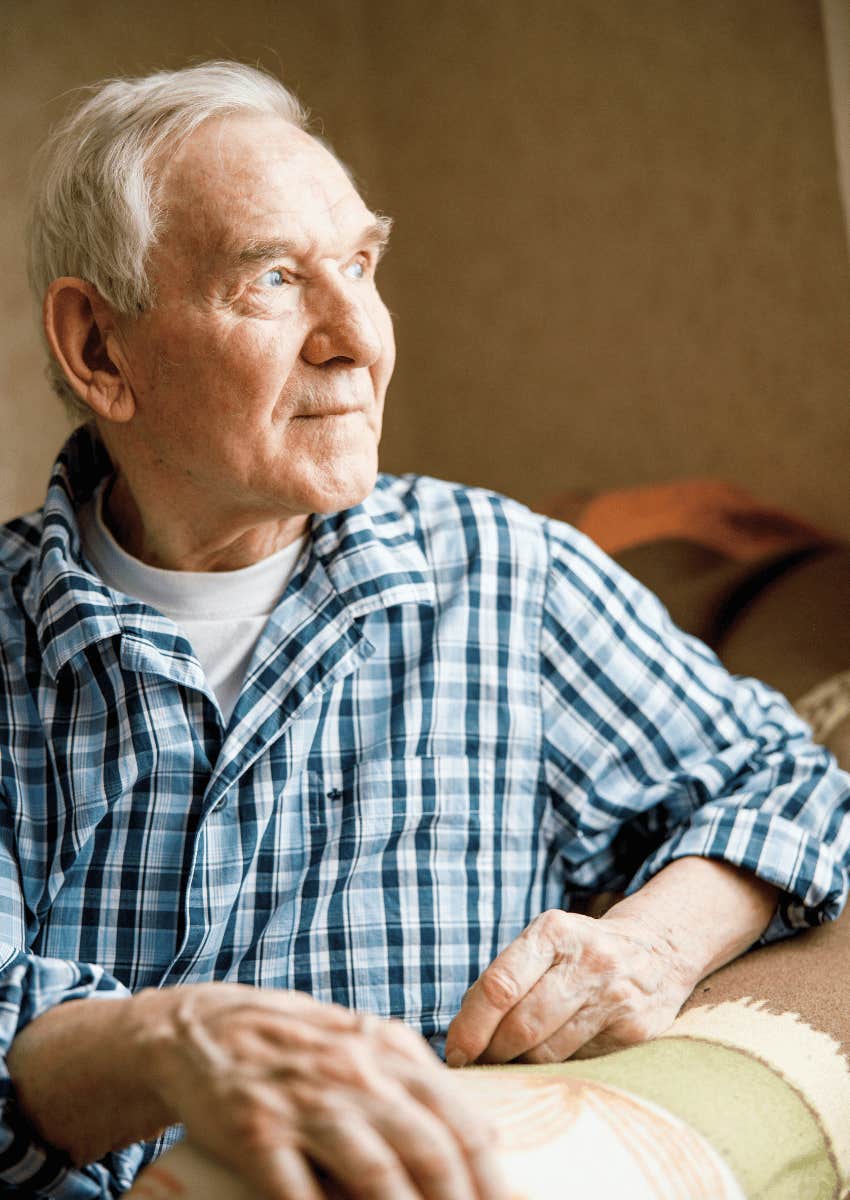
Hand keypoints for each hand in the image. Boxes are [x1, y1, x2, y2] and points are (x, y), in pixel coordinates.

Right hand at [139, 983, 509, 1199]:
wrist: (201, 1028)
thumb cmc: (294, 1041)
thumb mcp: (364, 1040)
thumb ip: (417, 1079)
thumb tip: (483, 1132)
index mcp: (389, 1052)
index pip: (459, 1119)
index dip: (492, 1175)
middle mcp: (355, 1074)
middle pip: (428, 1150)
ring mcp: (305, 1102)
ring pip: (374, 1174)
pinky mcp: (256, 1131)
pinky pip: (298, 1192)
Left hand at [444, 908, 694, 1065]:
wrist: (655, 952)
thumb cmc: (578, 953)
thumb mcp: (544, 943)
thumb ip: (506, 978)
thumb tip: (462, 1035)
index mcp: (553, 932)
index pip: (500, 985)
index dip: (470, 1026)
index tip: (455, 1051)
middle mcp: (588, 960)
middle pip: (522, 1025)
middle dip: (491, 1052)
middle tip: (477, 1064)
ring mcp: (615, 997)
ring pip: (548, 1052)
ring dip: (519, 1066)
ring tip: (508, 1064)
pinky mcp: (634, 1031)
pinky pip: (579, 1064)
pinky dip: (554, 1071)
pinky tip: (547, 1066)